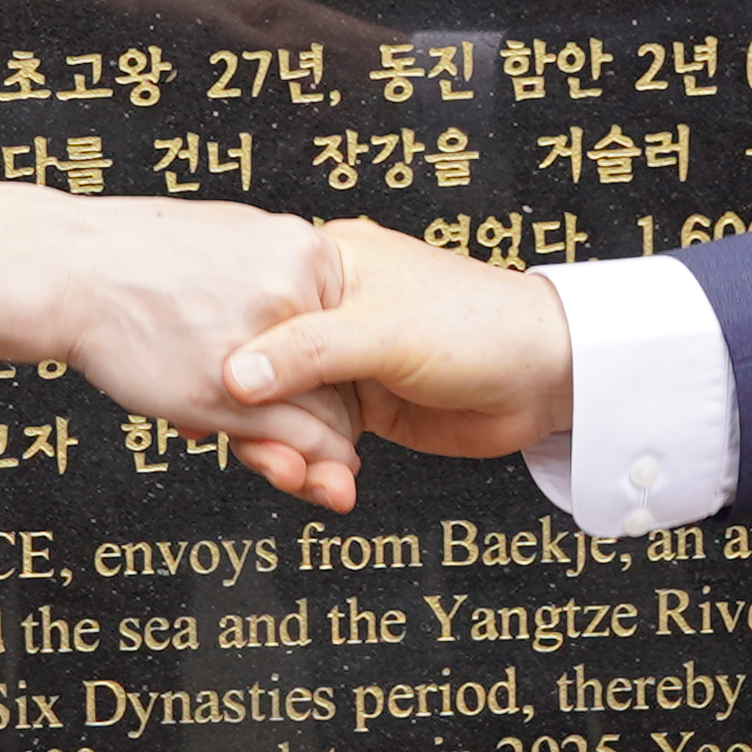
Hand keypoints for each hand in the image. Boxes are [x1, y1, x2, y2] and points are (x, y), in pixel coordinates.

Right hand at [31, 198, 363, 504]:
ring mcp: (264, 343)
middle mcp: (294, 292)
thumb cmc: (141, 259)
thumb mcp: (233, 247)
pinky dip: (305, 463)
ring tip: (325, 473)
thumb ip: (280, 285)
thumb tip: (311, 331)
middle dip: (340, 420)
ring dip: (327, 453)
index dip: (346, 371)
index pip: (349, 326)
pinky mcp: (231, 394)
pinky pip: (294, 439)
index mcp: (305, 251)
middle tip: (340, 449)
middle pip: (342, 374)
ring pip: (323, 414)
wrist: (72, 270)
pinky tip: (302, 471)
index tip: (341, 399)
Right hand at [223, 221, 581, 469]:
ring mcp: (344, 362)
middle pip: (258, 371)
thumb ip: (308, 352)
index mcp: (325, 267)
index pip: (250, 311)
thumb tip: (233, 376)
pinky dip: (312, 466)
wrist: (548, 376)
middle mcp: (327, 312)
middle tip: (267, 458)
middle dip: (257, 422)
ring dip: (286, 452)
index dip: (223, 358)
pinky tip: (324, 484)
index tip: (204, 405)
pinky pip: (315, 439)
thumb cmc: (479, 326)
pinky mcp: (362, 405)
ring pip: (284, 412)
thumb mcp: (384, 332)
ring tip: (304, 480)